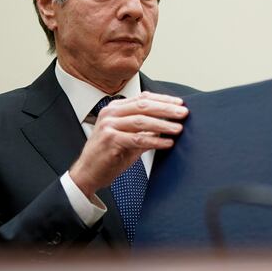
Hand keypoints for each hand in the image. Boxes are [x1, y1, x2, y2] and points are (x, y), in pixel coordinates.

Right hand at [69, 91, 188, 198]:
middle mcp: (110, 113)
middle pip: (144, 106)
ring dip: (163, 124)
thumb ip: (145, 128)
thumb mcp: (129, 137)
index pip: (142, 98)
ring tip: (178, 129)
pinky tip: (167, 143)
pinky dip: (154, 140)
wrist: (87, 172)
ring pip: (141, 120)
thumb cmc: (108, 155)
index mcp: (115, 109)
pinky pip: (137, 138)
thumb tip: (169, 123)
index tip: (179, 104)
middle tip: (183, 113)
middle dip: (166, 109)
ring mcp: (108, 126)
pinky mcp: (110, 140)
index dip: (163, 99)